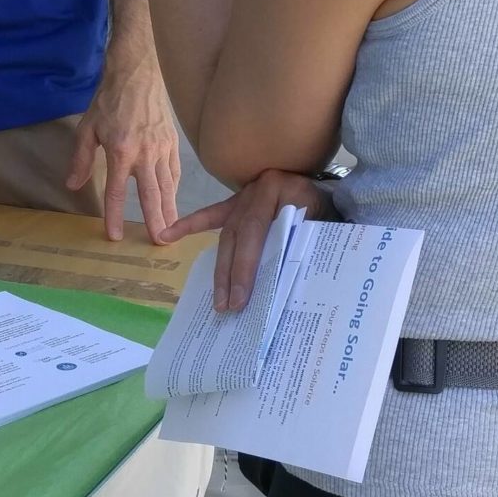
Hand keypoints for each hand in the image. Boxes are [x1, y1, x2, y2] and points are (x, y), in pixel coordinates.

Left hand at [68, 56, 181, 242]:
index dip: (115, 215)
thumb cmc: (109, 100)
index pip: (118, 191)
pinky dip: (174, 189)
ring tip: (172, 230)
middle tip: (159, 241)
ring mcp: (162, 148)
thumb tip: (72, 185)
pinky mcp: (172, 142)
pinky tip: (173, 201)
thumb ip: (81, 159)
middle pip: (151, 195)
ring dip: (170, 210)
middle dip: (155, 220)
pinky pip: (174, 171)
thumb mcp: (87, 128)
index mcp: (121, 151)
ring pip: (167, 186)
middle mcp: (145, 154)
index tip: (114, 236)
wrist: (137, 74)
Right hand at [166, 169, 327, 310]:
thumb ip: (303, 246)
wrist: (330, 191)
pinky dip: (190, 225)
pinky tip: (167, 235)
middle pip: (239, 235)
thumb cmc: (329, 212)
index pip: (259, 231)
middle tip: (228, 307)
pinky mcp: (237, 201)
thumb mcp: (324, 227)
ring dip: (220, 268)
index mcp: (285, 190)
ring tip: (217, 299)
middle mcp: (261, 189)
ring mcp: (246, 194)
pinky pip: (212, 215)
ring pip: (227, 234)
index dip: (247, 266)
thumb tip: (283, 287)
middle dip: (232, 274)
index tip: (242, 298)